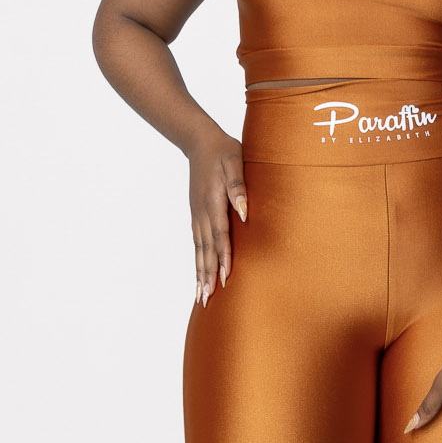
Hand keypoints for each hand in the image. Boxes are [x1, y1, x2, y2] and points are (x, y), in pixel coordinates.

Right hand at [189, 123, 246, 305]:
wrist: (200, 142)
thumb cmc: (224, 151)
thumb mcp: (236, 162)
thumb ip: (239, 186)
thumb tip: (245, 211)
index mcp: (214, 203)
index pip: (220, 236)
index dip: (224, 258)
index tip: (226, 279)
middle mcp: (203, 214)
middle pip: (206, 250)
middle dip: (208, 275)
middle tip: (207, 300)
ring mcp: (197, 216)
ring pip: (199, 250)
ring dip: (200, 273)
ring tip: (200, 296)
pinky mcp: (196, 215)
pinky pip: (196, 244)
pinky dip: (197, 261)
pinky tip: (198, 274)